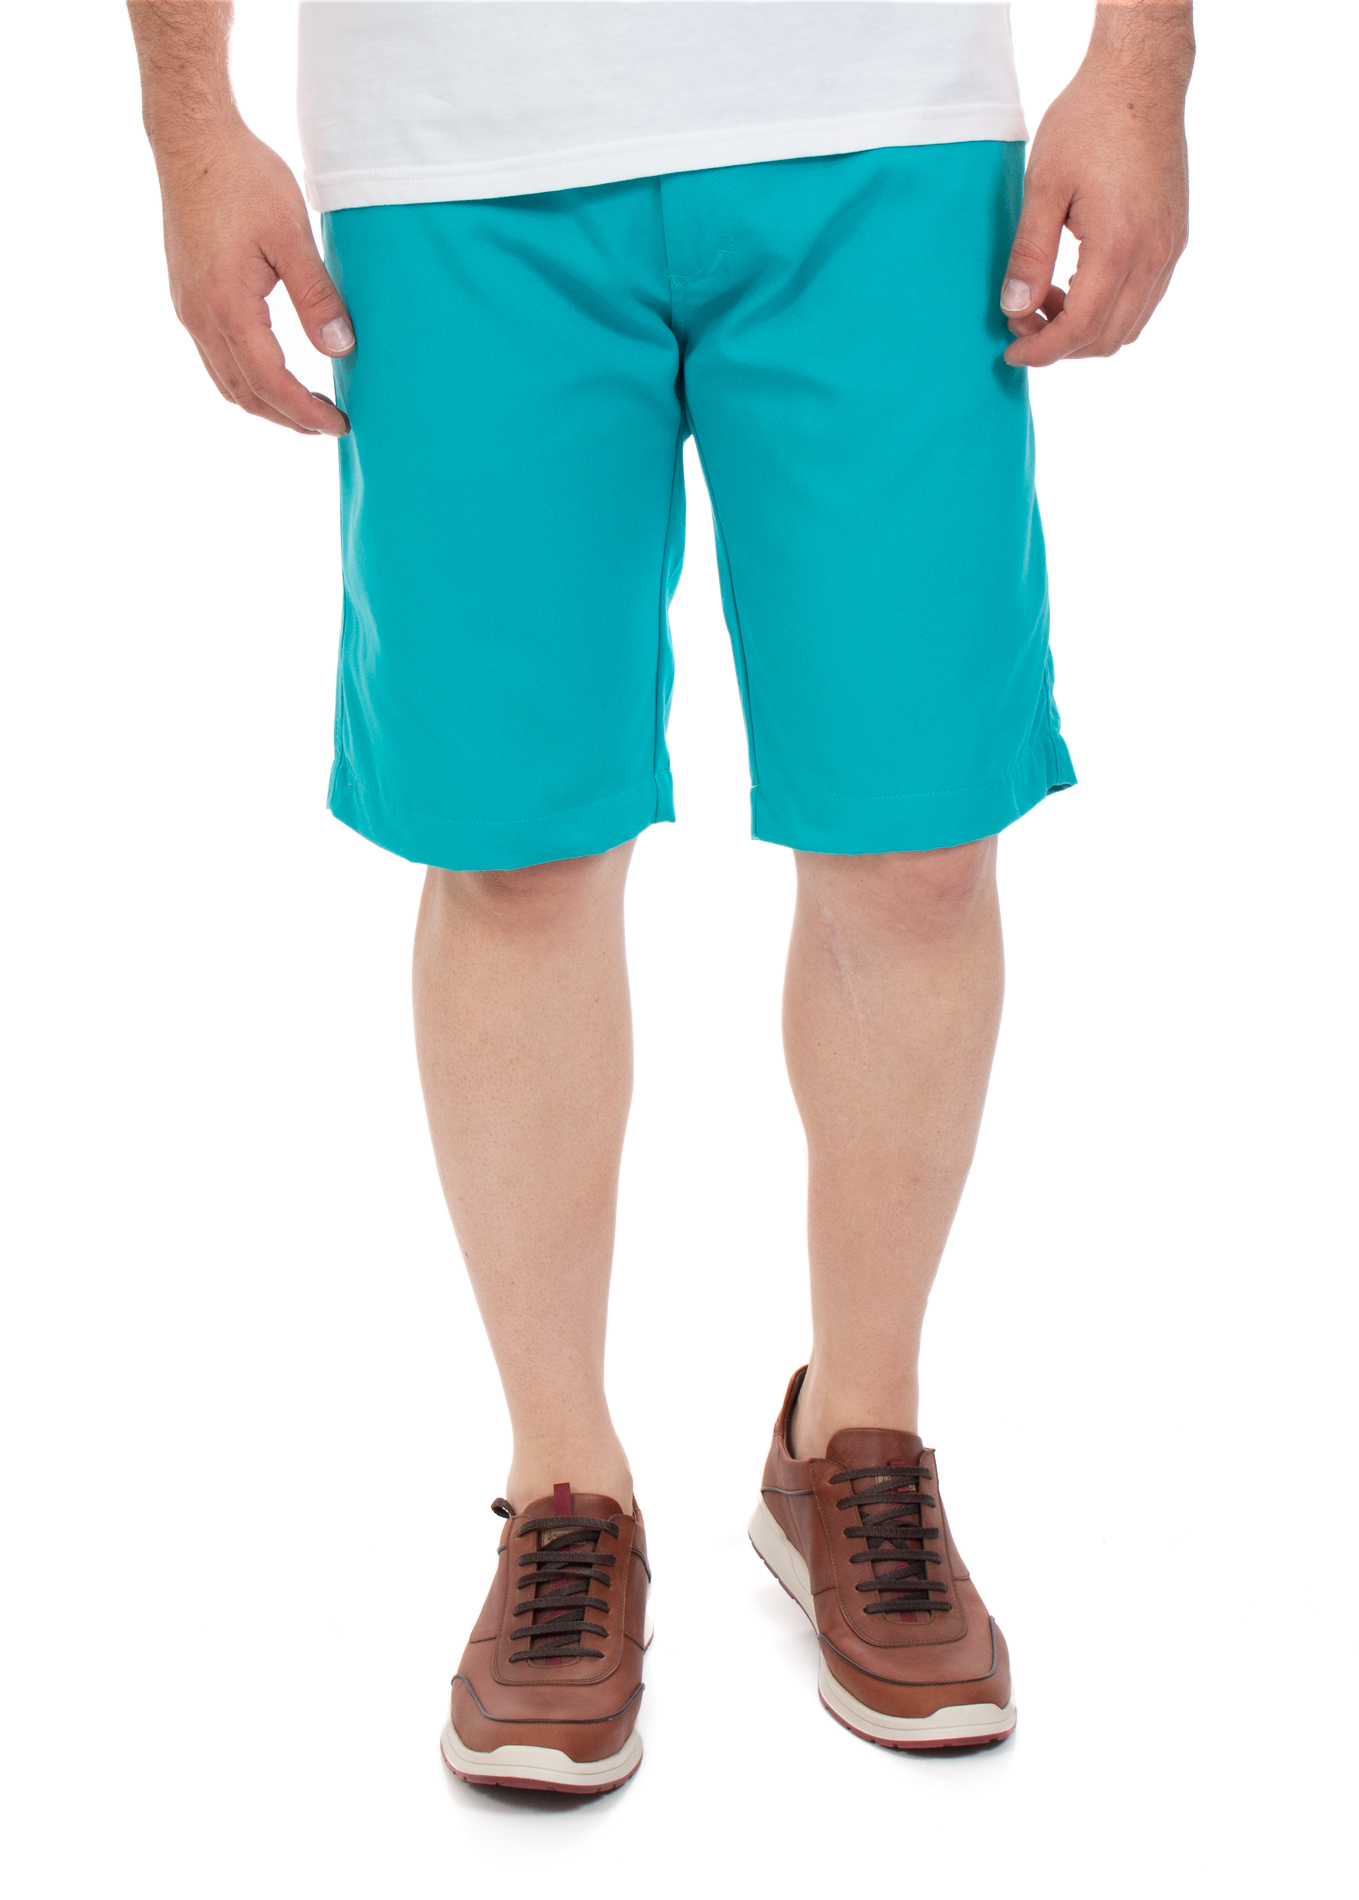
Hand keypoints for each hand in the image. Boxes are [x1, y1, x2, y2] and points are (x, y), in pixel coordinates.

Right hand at [156, 123, 353, 434]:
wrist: (191, 140)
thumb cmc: (243, 178)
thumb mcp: (292, 236)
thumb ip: (316, 297)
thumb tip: (340, 350)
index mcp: (228, 307)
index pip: (271, 384)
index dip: (306, 413)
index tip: (340, 425)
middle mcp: (201, 317)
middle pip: (245, 394)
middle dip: (287, 418)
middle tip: (328, 425)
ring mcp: (188, 309)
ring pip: (226, 381)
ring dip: (265, 403)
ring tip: (303, 408)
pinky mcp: (186, 296)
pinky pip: (214, 358)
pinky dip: (245, 379)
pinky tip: (271, 373)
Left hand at [1001, 6, 1192, 366]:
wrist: (1140, 78)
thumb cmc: (1088, 122)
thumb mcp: (1043, 186)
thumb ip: (1029, 254)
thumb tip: (1014, 310)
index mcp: (1119, 246)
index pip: (1080, 328)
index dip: (1043, 350)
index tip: (1011, 350)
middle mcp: (1153, 255)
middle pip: (1107, 338)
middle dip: (1060, 345)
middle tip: (1021, 322)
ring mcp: (1170, 248)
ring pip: (1129, 326)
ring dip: (1085, 329)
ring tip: (1046, 302)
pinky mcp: (1174, 238)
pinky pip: (1144, 299)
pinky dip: (1108, 310)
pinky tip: (1076, 285)